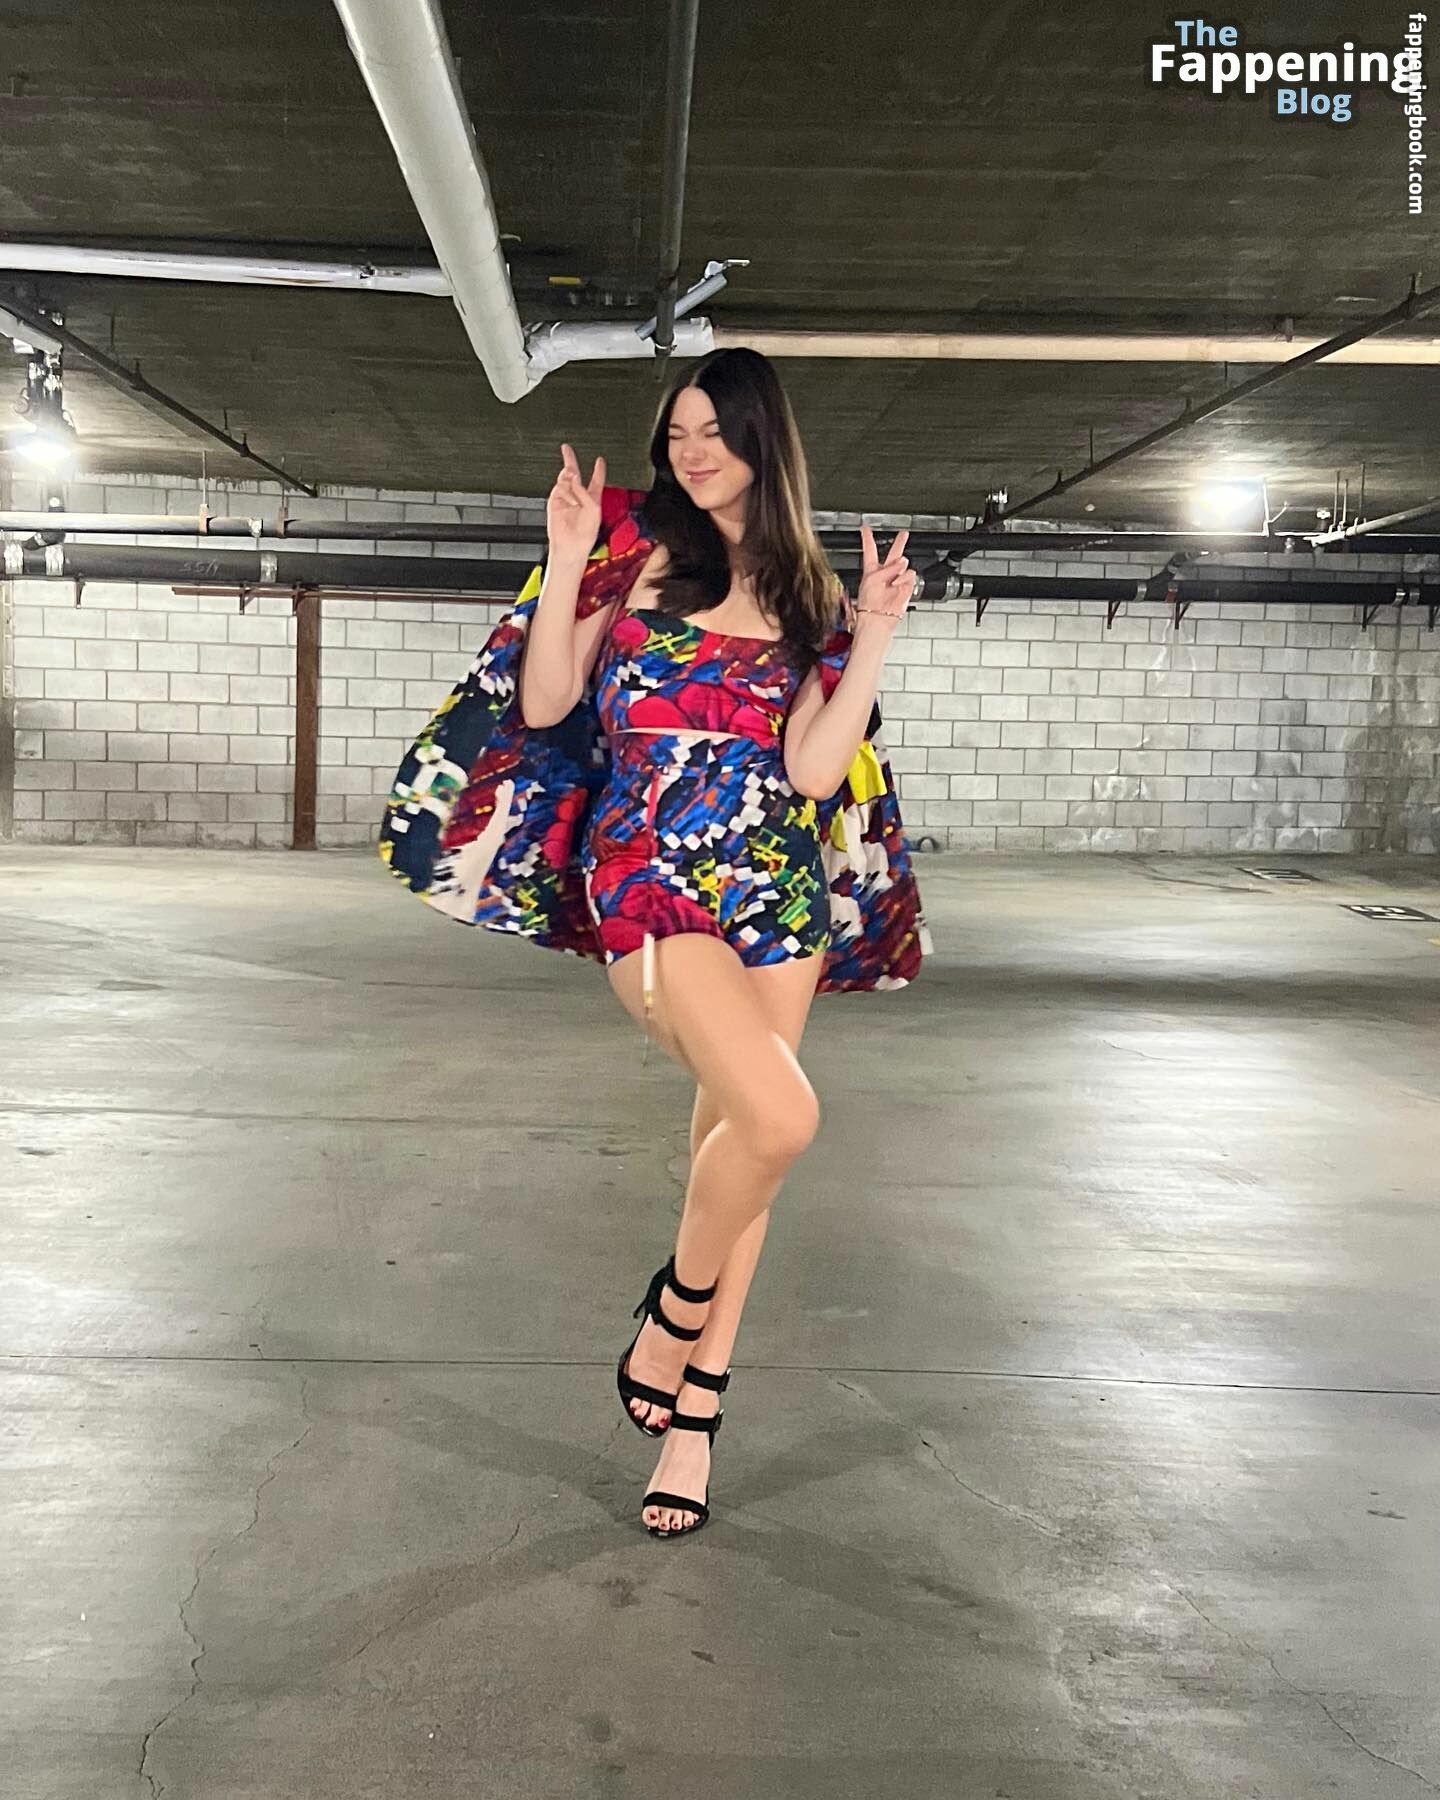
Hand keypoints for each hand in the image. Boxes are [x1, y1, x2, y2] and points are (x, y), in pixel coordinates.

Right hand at [546, 442, 605, 561]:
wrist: (571, 546)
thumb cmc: (586, 533)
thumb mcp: (594, 509)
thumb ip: (585, 491)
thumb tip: (572, 478)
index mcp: (592, 499)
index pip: (595, 481)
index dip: (598, 470)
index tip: (599, 460)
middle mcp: (578, 496)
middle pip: (574, 473)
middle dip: (569, 459)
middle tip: (566, 448)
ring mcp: (565, 498)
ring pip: (566, 480)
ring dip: (572, 484)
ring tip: (575, 495)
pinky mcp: (554, 502)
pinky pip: (560, 489)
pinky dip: (566, 493)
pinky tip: (570, 502)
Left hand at [853, 525, 915, 627]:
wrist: (878, 618)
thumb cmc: (869, 603)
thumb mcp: (873, 578)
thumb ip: (889, 568)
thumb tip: (902, 564)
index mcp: (871, 570)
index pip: (870, 550)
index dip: (868, 538)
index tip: (865, 528)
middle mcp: (885, 573)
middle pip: (893, 554)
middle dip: (899, 543)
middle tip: (903, 534)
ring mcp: (896, 580)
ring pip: (904, 563)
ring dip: (899, 567)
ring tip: (893, 577)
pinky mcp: (906, 587)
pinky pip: (909, 574)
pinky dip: (904, 578)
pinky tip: (897, 583)